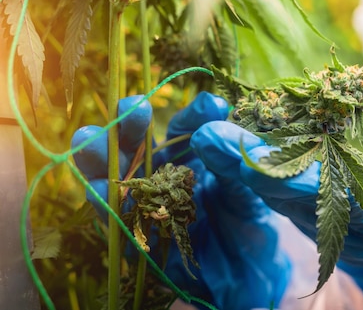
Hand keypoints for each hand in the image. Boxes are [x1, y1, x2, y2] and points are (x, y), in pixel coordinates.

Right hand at [71, 93, 290, 309]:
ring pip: (115, 182)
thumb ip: (232, 155)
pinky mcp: (144, 243)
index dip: (190, 116)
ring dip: (99, 162)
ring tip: (90, 142)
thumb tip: (210, 122)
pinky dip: (110, 208)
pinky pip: (121, 225)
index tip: (211, 107)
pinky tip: (103, 190)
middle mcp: (163, 179)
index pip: (182, 128)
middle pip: (134, 149)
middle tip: (130, 109)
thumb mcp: (248, 184)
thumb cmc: (250, 221)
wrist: (255, 272)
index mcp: (190, 158)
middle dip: (125, 128)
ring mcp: (150, 209)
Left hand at [191, 120, 362, 309]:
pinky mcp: (306, 202)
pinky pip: (274, 181)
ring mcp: (312, 211)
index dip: (282, 175)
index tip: (247, 152)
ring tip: (203, 131)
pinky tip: (224, 138)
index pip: (319, 196)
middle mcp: (328, 216)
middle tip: (205, 135)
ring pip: (270, 185)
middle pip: (281, 189)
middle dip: (242, 164)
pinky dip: (248, 163)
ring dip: (236, 162)